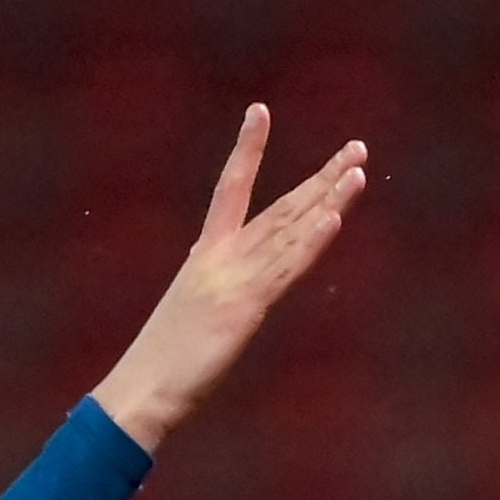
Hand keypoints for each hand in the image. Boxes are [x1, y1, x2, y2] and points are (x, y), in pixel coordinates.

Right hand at [85, 106, 369, 452]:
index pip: (229, 186)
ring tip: (358, 170)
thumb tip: (232, 298)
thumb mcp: (191, 317)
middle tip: (356, 149)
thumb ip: (216, 296)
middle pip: (280, 206)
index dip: (247, 148)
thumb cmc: (161, 365)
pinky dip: (311, 240)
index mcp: (205, 254)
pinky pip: (287, 268)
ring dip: (328, 198)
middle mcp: (222, 256)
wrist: (141, 389)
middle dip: (321, 176)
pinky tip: (335, 216)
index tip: (260, 110)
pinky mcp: (246, 307)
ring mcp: (234, 279)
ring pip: (289, 229)